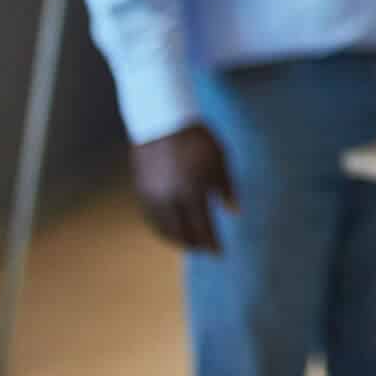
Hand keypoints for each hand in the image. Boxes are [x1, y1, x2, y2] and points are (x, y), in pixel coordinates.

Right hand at [130, 123, 234, 253]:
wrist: (163, 121)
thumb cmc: (199, 140)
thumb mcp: (220, 160)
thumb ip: (227, 188)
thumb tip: (235, 213)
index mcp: (192, 190)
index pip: (203, 227)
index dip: (211, 243)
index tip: (219, 253)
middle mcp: (169, 198)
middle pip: (181, 232)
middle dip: (194, 244)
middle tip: (205, 250)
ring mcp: (152, 196)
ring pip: (163, 228)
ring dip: (176, 239)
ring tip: (189, 243)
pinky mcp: (141, 191)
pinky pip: (151, 218)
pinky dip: (162, 228)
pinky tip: (171, 229)